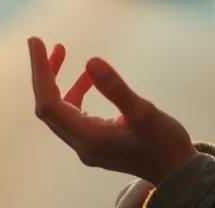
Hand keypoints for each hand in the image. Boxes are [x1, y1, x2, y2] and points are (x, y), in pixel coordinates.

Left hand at [28, 36, 198, 183]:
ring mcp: (87, 145)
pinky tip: (88, 78)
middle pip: (48, 107)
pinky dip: (75, 93)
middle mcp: (81, 144)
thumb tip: (90, 59)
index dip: (40, 72)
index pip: (48, 104)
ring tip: (62, 51)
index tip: (36, 42)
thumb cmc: (164, 143)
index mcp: (88, 138)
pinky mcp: (96, 142)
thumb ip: (116, 88)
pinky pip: (74, 115)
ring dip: (57, 82)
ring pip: (59, 111)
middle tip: (43, 42)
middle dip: (43, 74)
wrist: (177, 172)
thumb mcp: (144, 112)